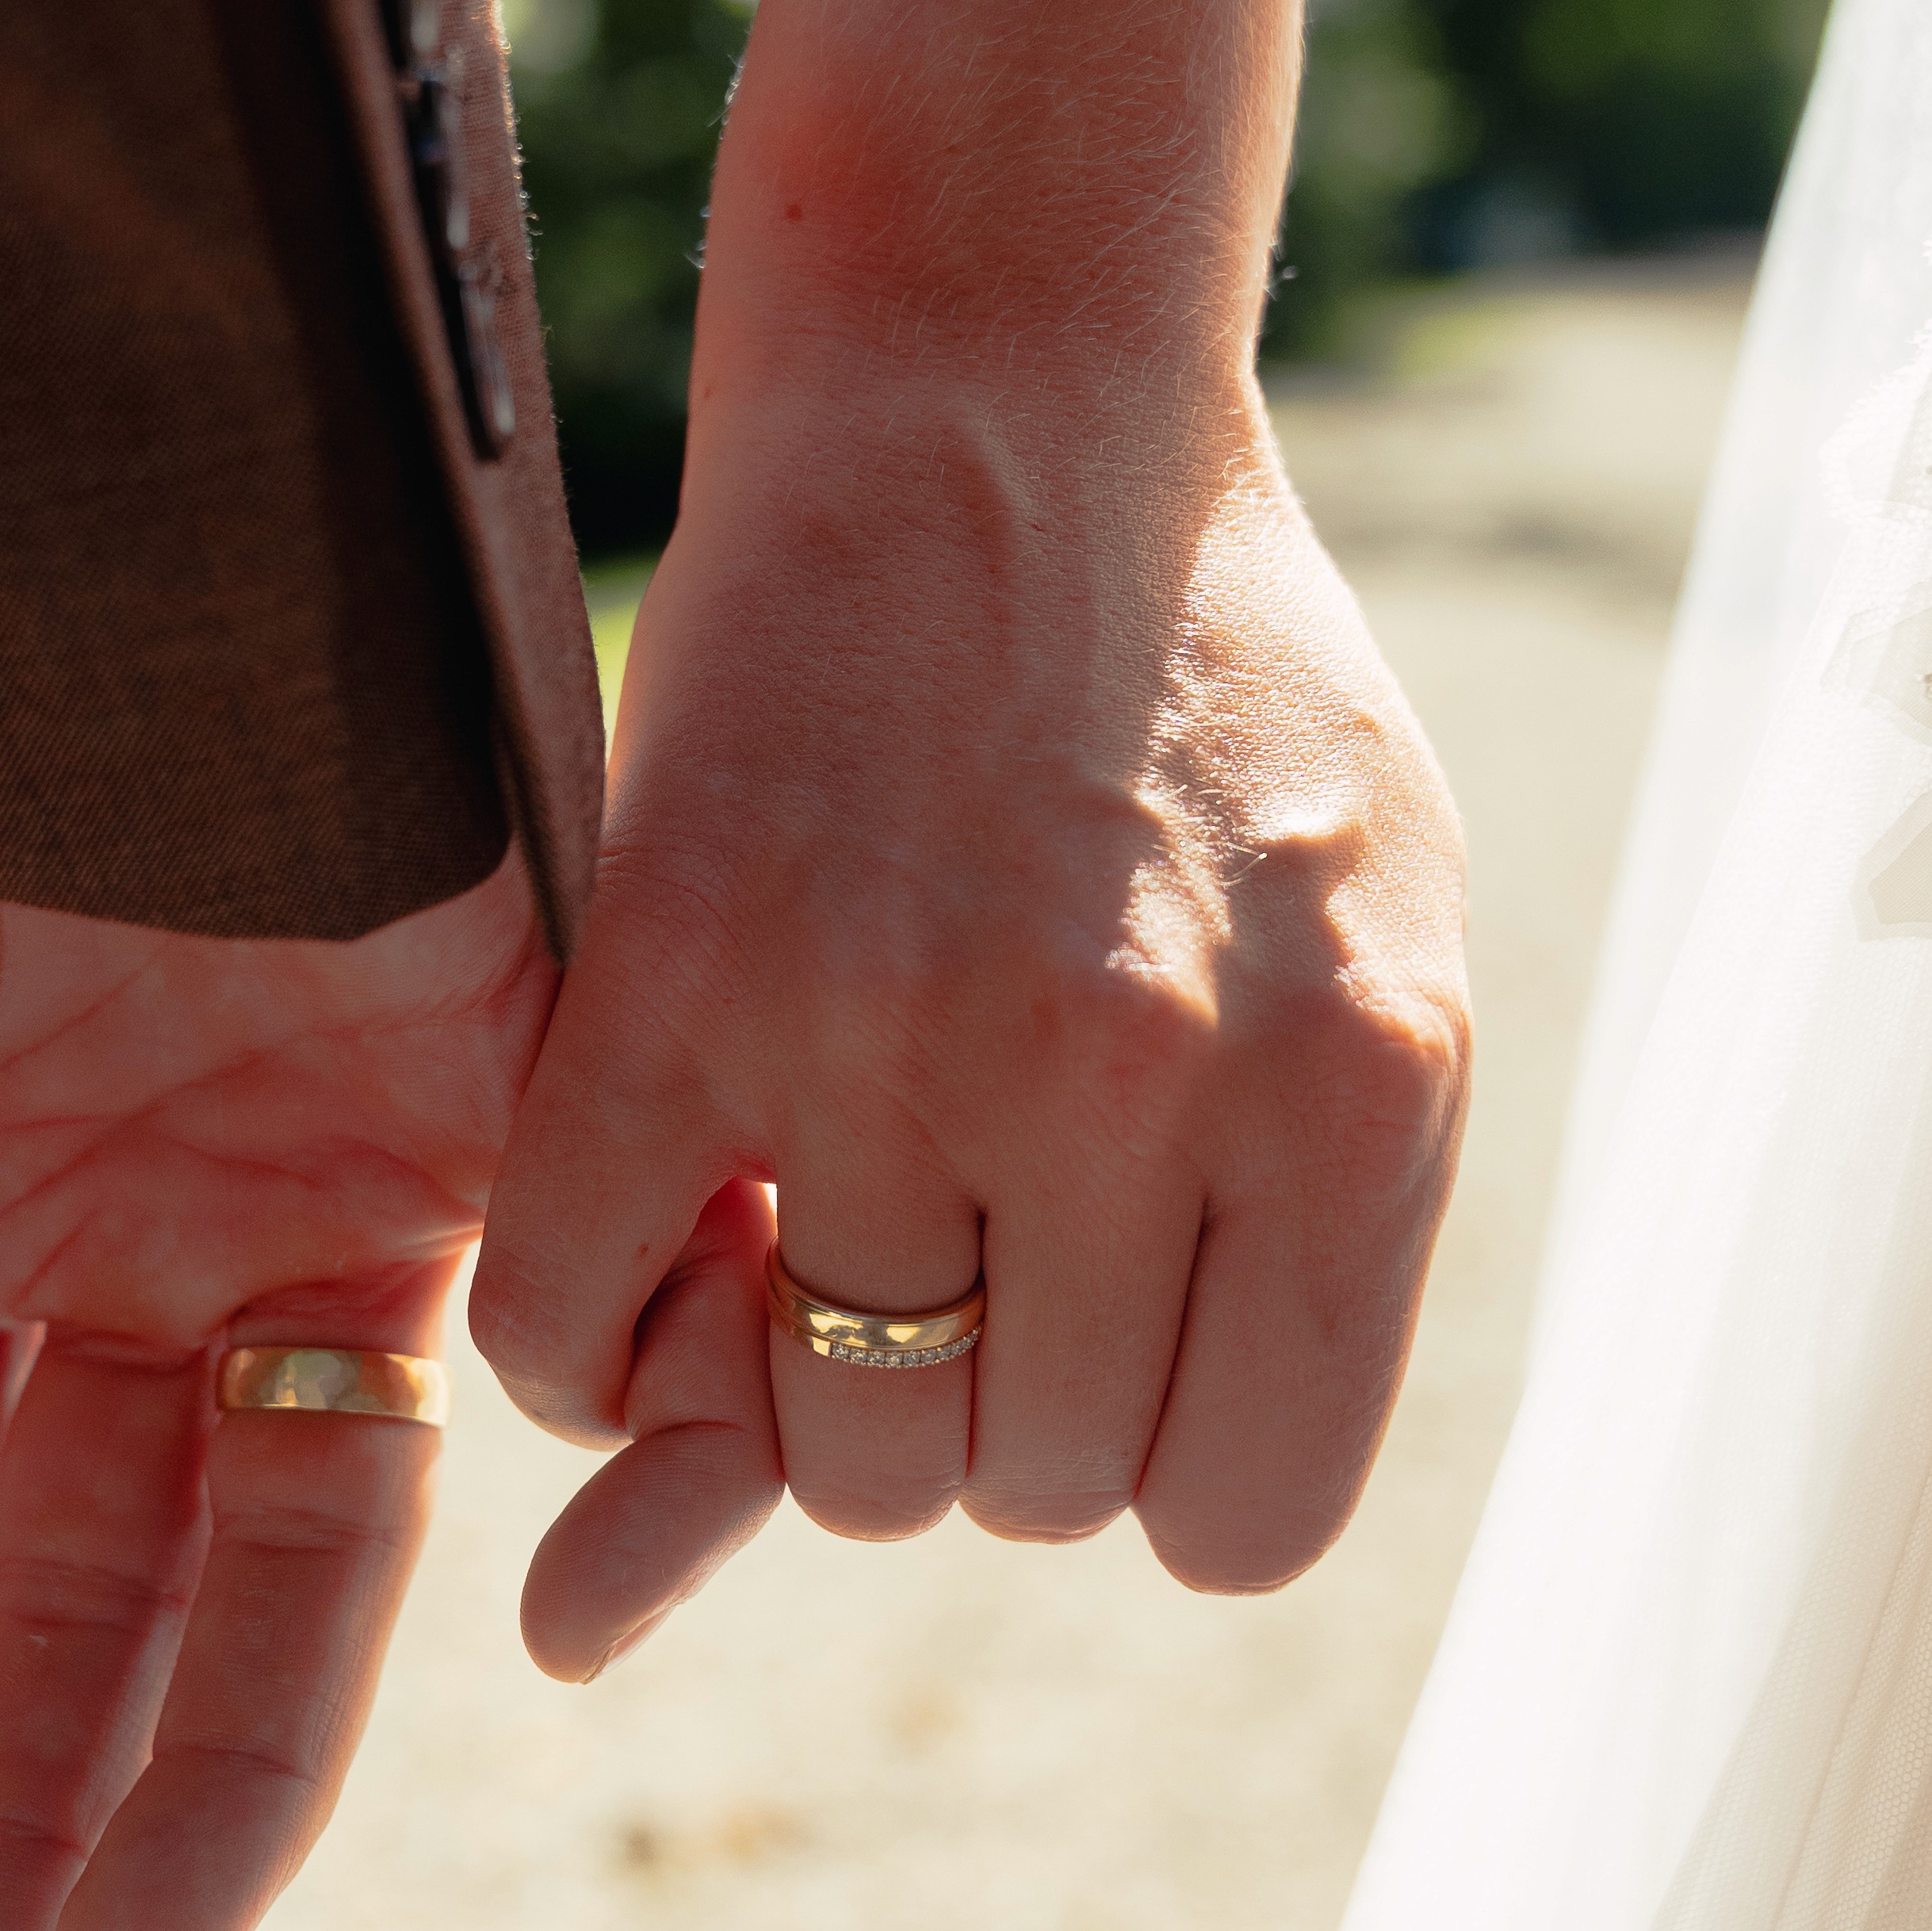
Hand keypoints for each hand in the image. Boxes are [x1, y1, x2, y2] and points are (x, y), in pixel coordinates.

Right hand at [0, 712, 554, 1930]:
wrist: (2, 385)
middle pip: (114, 1574)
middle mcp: (147, 1202)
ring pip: (304, 1527)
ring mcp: (325, 1149)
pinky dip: (485, 1533)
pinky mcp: (499, 1065)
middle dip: (40, 1815)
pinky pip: (532, 1346)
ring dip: (222, 1762)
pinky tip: (385, 1698)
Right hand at [474, 340, 1470, 1653]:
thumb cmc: (1206, 711)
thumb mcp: (1322, 976)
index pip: (1237, 1521)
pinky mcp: (683, 976)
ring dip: (799, 1364)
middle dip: (978, 1390)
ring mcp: (899, 1036)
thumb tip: (1113, 1533)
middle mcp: (1137, 1087)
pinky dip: (588, 1341)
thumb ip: (1236, 1283)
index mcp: (1355, 1101)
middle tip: (953, 1221)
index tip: (1099, 1326)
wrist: (1005, 397)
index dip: (1150, 1450)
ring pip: (819, 1443)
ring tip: (822, 1188)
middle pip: (1014, 1486)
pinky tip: (646, 1225)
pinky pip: (576, 1320)